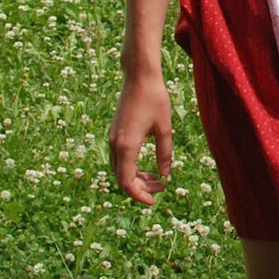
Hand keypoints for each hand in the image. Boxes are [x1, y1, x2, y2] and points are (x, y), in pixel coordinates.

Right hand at [108, 72, 173, 204]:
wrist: (139, 77)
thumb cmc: (155, 99)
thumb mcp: (165, 128)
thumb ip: (165, 153)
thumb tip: (165, 175)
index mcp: (126, 145)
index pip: (126, 181)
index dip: (138, 195)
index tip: (153, 201)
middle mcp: (115, 144)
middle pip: (122, 177)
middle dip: (141, 187)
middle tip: (162, 188)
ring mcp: (113, 138)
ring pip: (120, 168)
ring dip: (136, 177)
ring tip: (158, 179)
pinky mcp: (115, 133)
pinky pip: (120, 158)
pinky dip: (132, 166)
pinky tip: (149, 166)